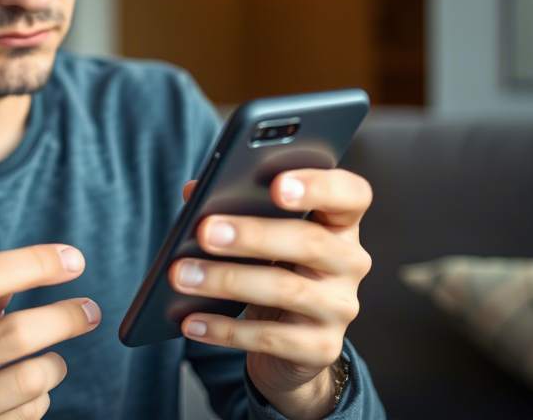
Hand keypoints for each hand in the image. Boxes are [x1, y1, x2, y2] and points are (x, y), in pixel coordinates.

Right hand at [0, 244, 99, 419]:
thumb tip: (37, 266)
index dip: (35, 263)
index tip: (73, 260)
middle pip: (15, 332)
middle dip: (65, 317)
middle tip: (90, 310)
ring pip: (30, 379)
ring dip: (55, 365)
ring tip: (53, 360)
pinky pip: (26, 414)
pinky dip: (39, 399)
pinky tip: (25, 394)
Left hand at [171, 169, 372, 419]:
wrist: (290, 343)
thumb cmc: (272, 266)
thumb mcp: (260, 233)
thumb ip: (233, 204)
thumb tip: (194, 191)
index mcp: (339, 220)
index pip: (350, 194)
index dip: (319, 186)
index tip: (276, 185)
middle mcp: (349, 261)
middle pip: (309, 241)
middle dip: (252, 236)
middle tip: (205, 232)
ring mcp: (340, 307)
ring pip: (286, 290)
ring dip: (227, 280)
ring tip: (182, 275)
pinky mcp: (322, 347)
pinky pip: (271, 338)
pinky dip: (226, 329)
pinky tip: (191, 321)